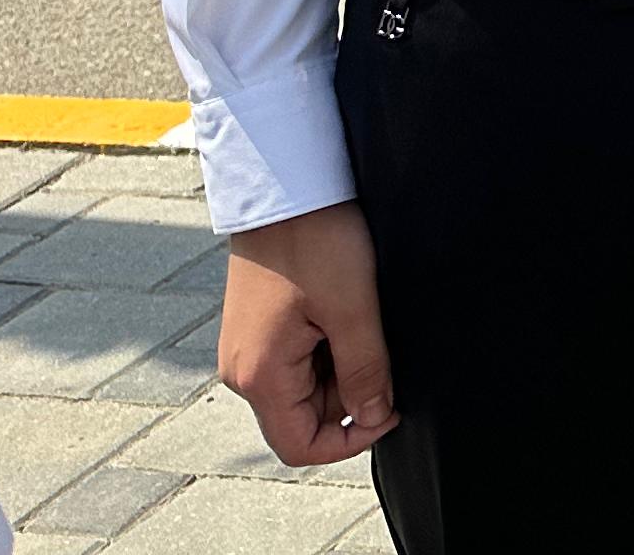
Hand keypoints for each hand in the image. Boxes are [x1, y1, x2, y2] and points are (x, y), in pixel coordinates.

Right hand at [220, 204, 395, 465]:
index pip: (299, 446)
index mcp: (258, 376)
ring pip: (304, 388)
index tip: (390, 409)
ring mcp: (247, 349)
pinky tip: (344, 312)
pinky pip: (297, 361)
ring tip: (360, 319)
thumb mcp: (353, 307)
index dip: (350, 441)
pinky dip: (328, 349)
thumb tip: (375, 418)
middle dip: (349, 397)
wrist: (285, 187)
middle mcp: (242, 370)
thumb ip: (365, 370)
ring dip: (341, 369)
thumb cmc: (316, 240)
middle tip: (377, 346)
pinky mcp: (258, 328)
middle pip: (303, 418)